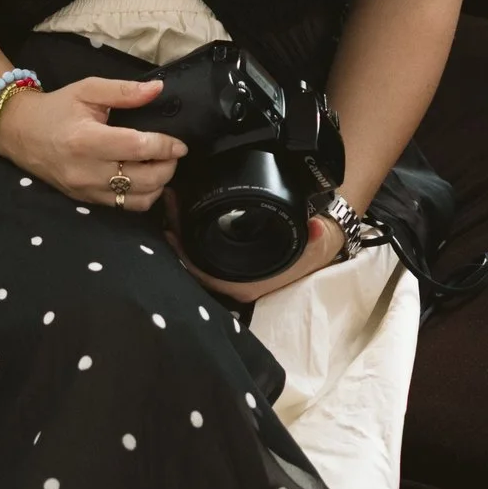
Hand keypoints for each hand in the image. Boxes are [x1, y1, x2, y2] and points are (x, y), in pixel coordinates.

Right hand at [0, 76, 184, 215]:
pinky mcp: (86, 201)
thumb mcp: (87, 90)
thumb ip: (124, 91)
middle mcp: (86, 170)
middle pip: (144, 179)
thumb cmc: (56, 109)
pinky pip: (125, 207)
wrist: (20, 133)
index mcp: (86, 140)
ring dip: (159, 184)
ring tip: (161, 165)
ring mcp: (86, 190)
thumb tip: (158, 89)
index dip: (165, 146)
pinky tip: (145, 179)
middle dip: (168, 166)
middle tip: (173, 153)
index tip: (180, 144)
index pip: (137, 148)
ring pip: (138, 199)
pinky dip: (143, 195)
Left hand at [187, 212, 342, 304]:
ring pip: (197, 258)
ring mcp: (230, 273)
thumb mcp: (317, 242)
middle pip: (195, 264)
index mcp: (248, 284)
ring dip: (183, 234)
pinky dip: (191, 234)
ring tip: (172, 205)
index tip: (172, 232)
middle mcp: (235, 282)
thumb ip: (317, 236)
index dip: (186, 257)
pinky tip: (183, 213)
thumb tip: (317, 228)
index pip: (207, 275)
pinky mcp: (230, 261)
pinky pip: (203, 252)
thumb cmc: (314, 249)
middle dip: (179, 238)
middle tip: (168, 207)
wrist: (319, 247)